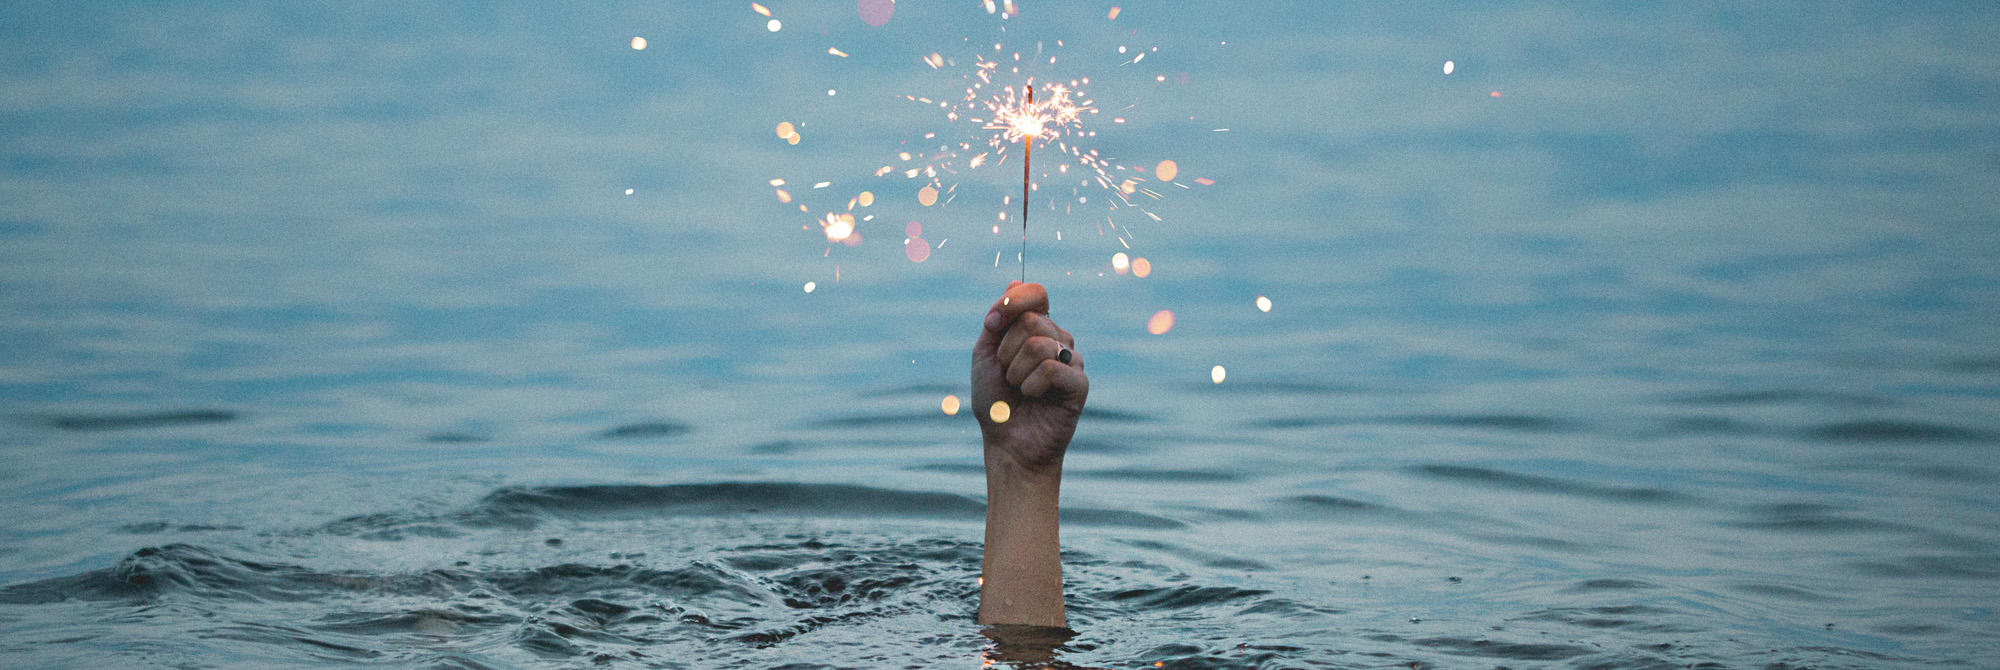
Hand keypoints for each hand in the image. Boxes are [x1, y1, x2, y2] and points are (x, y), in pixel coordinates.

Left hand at [972, 281, 1088, 474]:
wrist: (1006, 443)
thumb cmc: (996, 401)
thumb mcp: (985, 354)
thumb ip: (998, 319)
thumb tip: (1015, 281)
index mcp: (1037, 328)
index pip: (1036, 292)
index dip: (1012, 302)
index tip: (991, 324)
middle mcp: (1058, 339)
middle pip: (1030, 320)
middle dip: (1005, 350)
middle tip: (1006, 373)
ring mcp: (1072, 360)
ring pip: (1039, 344)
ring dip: (1015, 371)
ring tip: (1019, 388)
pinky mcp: (1080, 384)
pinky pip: (1051, 368)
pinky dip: (1031, 385)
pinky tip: (1034, 397)